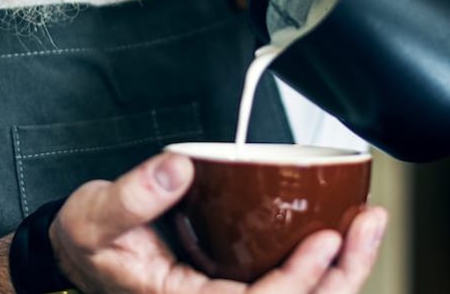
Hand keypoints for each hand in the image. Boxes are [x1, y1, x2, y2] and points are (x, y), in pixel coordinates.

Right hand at [49, 152, 387, 292]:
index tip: (325, 239)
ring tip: (369, 225)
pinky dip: (323, 261)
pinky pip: (288, 280)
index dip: (297, 281)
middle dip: (341, 275)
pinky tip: (344, 233)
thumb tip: (178, 167)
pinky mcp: (235, 280)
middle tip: (368, 227)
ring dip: (342, 268)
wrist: (81, 251)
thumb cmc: (88, 242)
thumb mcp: (94, 216)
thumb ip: (132, 195)